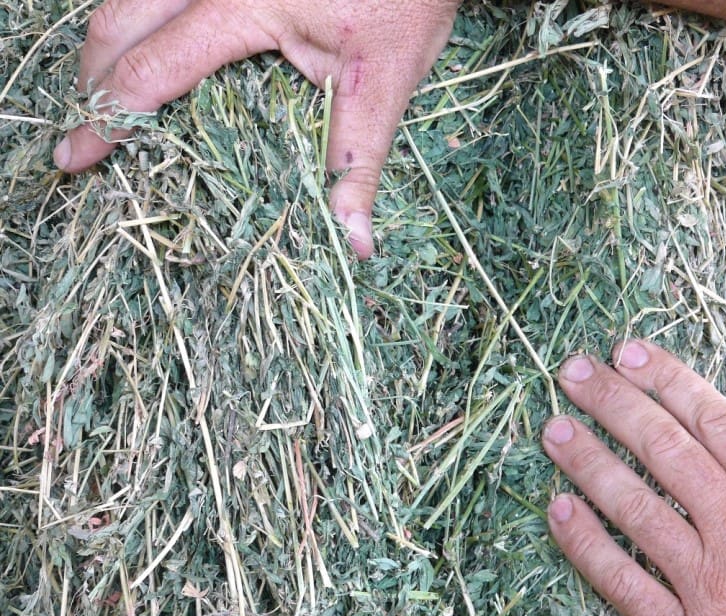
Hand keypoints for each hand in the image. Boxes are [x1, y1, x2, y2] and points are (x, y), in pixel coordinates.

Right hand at [55, 0, 459, 257]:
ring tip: (106, 90)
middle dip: (92, 76)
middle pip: (118, 19)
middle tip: (83, 128)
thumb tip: (353, 241)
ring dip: (108, 39)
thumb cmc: (407, 4)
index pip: (151, 69)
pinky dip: (140, 12)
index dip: (109, 117)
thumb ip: (357, 161)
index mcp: (241, 6)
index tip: (76, 155)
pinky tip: (146, 41)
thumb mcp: (387, 84)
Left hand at [542, 339, 725, 615]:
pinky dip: (587, 547)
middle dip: (615, 404)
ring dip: (590, 463)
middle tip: (573, 371)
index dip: (670, 383)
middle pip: (668, 453)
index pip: (720, 425)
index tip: (630, 354)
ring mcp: (713, 592)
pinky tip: (558, 512)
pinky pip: (625, 587)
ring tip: (552, 429)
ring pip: (637, 510)